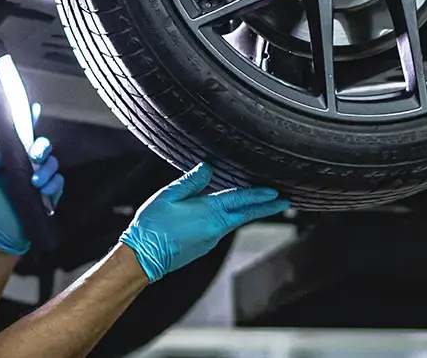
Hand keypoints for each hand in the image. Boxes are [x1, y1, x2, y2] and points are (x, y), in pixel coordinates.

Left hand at [0, 129, 65, 255]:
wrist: (2, 234)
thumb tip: (4, 150)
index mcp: (12, 162)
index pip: (23, 139)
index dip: (29, 123)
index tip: (34, 109)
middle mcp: (29, 168)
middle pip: (43, 147)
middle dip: (42, 147)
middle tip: (35, 155)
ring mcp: (41, 180)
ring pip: (53, 163)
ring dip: (46, 170)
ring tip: (35, 182)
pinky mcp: (51, 194)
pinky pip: (59, 181)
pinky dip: (53, 184)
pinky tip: (43, 191)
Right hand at [119, 162, 289, 282]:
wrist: (142, 258)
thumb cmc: (152, 226)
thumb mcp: (168, 196)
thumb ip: (191, 181)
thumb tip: (207, 168)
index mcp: (209, 212)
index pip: (241, 200)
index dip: (260, 195)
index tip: (276, 193)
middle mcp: (215, 228)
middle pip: (247, 214)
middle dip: (267, 207)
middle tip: (284, 202)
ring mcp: (211, 239)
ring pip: (236, 221)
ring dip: (251, 212)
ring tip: (264, 204)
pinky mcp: (205, 246)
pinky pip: (224, 228)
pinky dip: (234, 219)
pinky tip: (233, 214)